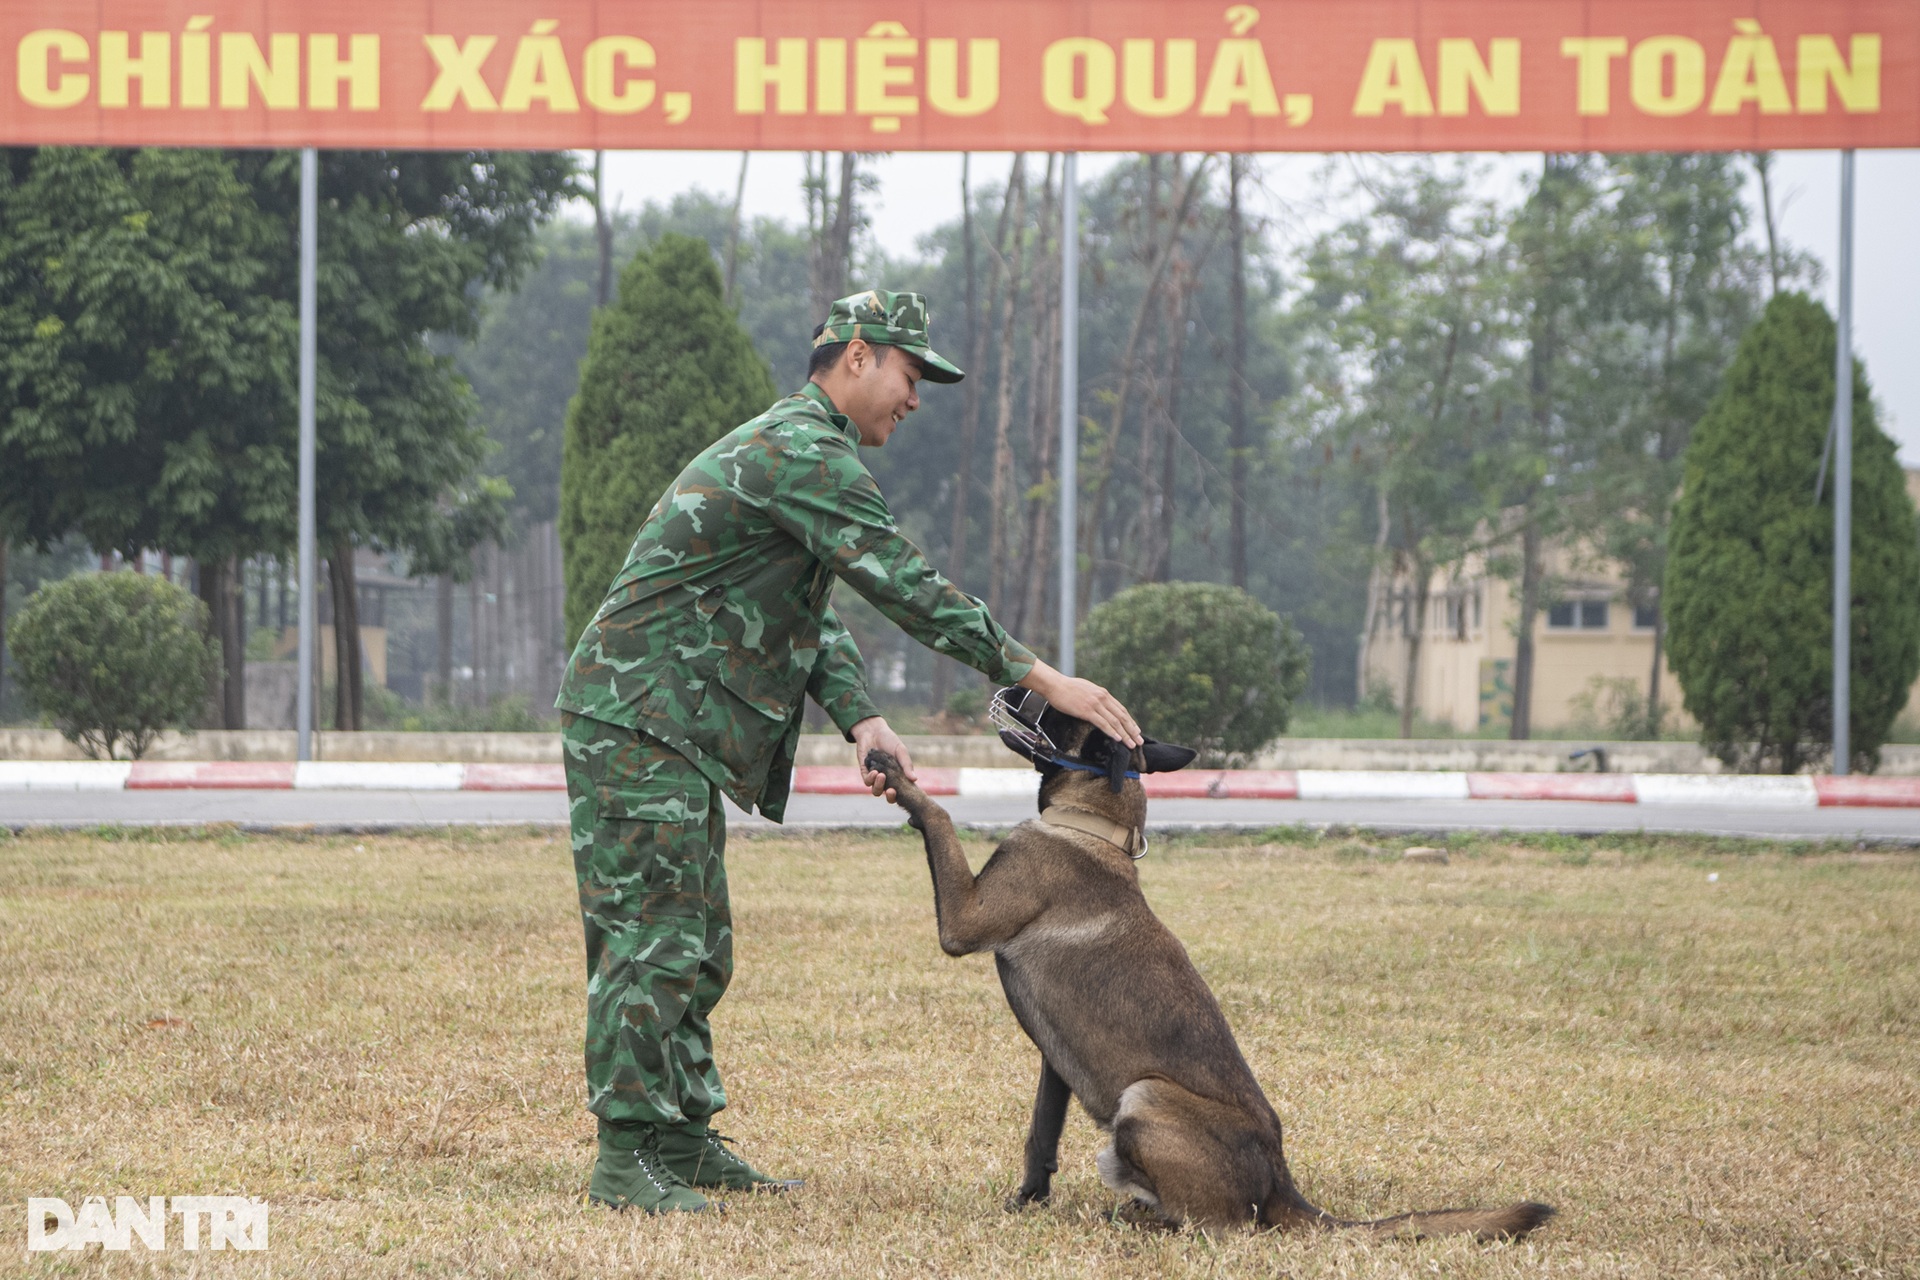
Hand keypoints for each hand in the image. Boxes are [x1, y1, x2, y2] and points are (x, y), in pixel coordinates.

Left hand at [852, 716, 916, 800]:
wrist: (872, 731)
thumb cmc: (890, 740)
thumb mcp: (901, 751)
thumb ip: (907, 765)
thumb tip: (915, 779)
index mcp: (899, 776)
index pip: (902, 791)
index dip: (903, 795)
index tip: (905, 792)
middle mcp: (888, 780)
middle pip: (889, 796)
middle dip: (891, 797)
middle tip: (892, 791)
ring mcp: (876, 778)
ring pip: (876, 791)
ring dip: (879, 786)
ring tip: (881, 775)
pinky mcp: (865, 772)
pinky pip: (867, 781)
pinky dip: (871, 778)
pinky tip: (875, 771)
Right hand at [1017, 660, 1142, 747]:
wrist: (1055, 685)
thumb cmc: (1067, 687)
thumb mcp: (1087, 689)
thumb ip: (1096, 696)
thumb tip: (1100, 704)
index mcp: (1103, 693)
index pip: (1121, 709)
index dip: (1130, 721)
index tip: (1136, 730)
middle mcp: (1102, 698)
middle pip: (1122, 716)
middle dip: (1132, 730)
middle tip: (1139, 740)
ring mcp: (1095, 704)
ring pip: (1115, 721)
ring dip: (1125, 734)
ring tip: (1131, 744)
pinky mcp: (1087, 711)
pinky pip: (1103, 723)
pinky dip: (1112, 732)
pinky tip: (1118, 739)